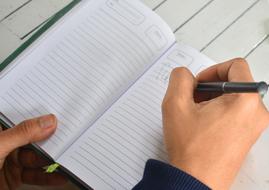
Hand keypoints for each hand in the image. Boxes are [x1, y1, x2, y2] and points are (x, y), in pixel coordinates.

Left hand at [0, 114, 65, 189]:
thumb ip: (23, 133)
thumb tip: (47, 122)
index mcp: (1, 130)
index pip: (25, 118)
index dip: (43, 117)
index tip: (61, 119)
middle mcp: (8, 144)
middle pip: (35, 139)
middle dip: (52, 141)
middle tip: (68, 140)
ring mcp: (11, 161)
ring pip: (38, 158)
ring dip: (52, 161)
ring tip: (66, 159)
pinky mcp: (14, 177)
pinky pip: (35, 175)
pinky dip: (48, 177)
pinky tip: (59, 176)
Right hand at [162, 58, 268, 189]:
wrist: (196, 180)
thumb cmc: (191, 149)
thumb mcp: (175, 104)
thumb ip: (179, 78)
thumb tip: (185, 75)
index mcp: (245, 100)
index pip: (235, 66)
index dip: (212, 70)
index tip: (198, 83)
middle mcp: (256, 112)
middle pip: (234, 83)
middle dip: (209, 87)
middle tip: (192, 100)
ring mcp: (254, 126)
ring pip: (233, 98)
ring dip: (212, 100)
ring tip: (195, 115)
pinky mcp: (248, 135)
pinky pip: (235, 113)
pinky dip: (218, 111)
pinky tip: (202, 124)